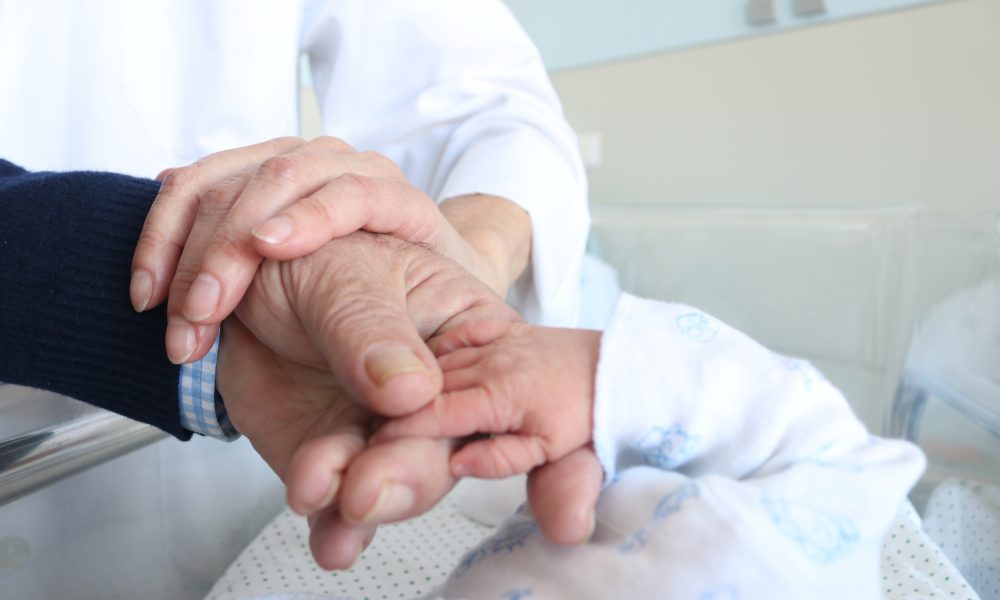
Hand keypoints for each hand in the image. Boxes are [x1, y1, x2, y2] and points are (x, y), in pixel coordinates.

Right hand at [129, 136, 526, 364]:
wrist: (400, 278)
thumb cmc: (418, 302)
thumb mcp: (430, 324)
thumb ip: (413, 350)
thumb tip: (408, 392)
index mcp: (395, 199)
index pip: (358, 191)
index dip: (315, 216)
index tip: (268, 248)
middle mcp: (342, 170)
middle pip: (281, 180)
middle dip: (227, 245)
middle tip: (198, 311)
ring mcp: (290, 168)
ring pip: (229, 177)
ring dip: (183, 242)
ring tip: (159, 306)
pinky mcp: (246, 177)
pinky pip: (195, 185)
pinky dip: (165, 230)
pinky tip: (151, 278)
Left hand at [225, 233, 600, 562]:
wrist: (245, 283)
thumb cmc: (315, 255)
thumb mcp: (345, 273)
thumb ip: (372, 329)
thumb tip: (414, 390)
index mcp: (467, 336)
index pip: (498, 388)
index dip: (484, 423)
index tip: (446, 441)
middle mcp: (437, 396)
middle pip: (448, 448)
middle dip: (413, 475)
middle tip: (369, 488)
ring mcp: (386, 432)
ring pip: (394, 482)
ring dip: (367, 502)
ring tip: (338, 506)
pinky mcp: (339, 460)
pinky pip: (340, 502)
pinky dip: (332, 523)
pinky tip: (330, 539)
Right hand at [375, 320, 600, 478]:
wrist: (617, 366)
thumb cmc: (587, 409)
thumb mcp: (551, 448)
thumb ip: (501, 458)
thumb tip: (456, 464)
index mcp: (498, 394)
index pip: (432, 414)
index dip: (396, 433)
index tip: (370, 450)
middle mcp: (489, 361)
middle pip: (424, 386)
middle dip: (389, 410)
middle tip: (364, 437)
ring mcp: (491, 341)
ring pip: (434, 360)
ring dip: (407, 381)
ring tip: (379, 405)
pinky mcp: (495, 328)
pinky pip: (453, 334)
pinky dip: (432, 349)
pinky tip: (419, 365)